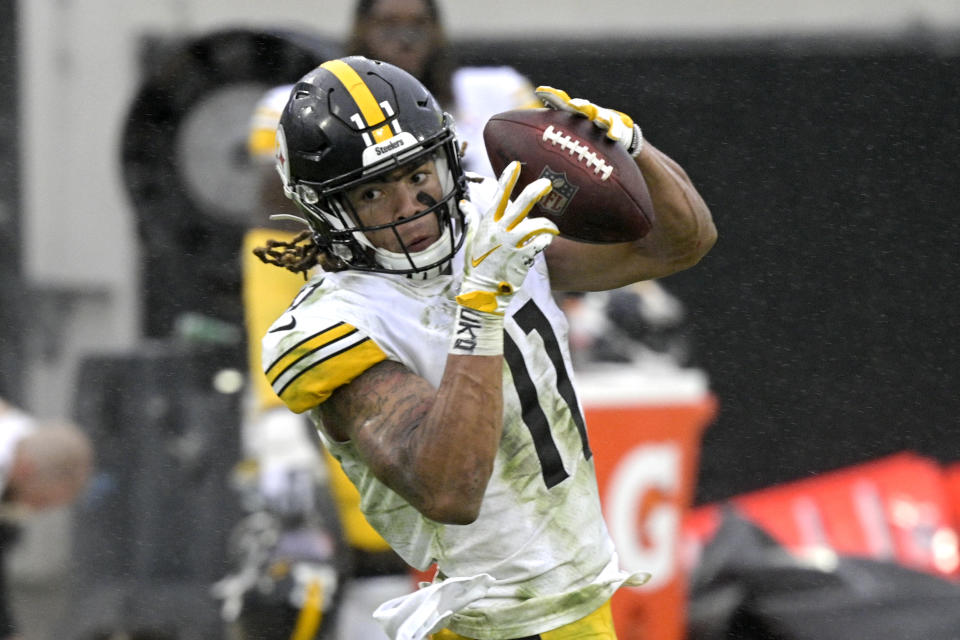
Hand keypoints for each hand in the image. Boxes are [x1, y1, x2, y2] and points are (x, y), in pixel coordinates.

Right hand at [457, 161, 557, 315]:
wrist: (482, 293)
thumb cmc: (476, 266)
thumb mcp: (470, 241)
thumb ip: (471, 220)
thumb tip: (464, 204)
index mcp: (488, 225)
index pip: (498, 197)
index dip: (507, 180)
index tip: (515, 165)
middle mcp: (500, 232)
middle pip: (520, 206)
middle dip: (535, 191)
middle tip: (547, 183)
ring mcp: (511, 245)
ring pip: (535, 226)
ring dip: (547, 224)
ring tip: (553, 227)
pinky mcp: (522, 258)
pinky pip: (540, 244)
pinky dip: (546, 240)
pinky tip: (547, 241)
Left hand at [535, 86, 643, 156]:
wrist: (611, 134)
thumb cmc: (583, 134)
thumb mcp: (567, 132)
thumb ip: (550, 131)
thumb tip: (523, 135)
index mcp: (572, 112)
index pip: (560, 102)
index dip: (550, 95)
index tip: (539, 90)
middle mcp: (586, 111)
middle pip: (580, 106)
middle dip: (577, 104)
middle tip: (572, 105)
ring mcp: (601, 116)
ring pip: (599, 114)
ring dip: (597, 115)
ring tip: (596, 119)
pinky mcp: (615, 125)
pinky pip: (615, 128)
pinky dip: (613, 131)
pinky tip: (612, 136)